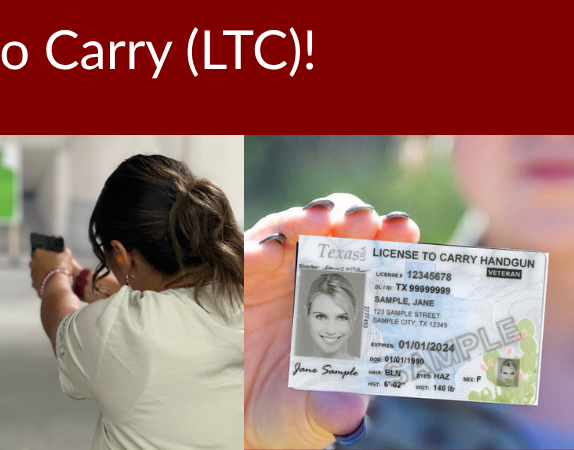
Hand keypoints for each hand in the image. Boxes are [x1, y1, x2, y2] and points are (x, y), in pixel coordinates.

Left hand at [30, 247, 74, 296]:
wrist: (58, 284)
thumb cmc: (61, 267)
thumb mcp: (66, 253)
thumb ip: (62, 250)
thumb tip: (62, 250)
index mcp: (38, 253)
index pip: (41, 251)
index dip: (48, 254)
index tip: (53, 258)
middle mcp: (33, 263)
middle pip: (39, 262)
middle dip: (45, 264)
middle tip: (55, 266)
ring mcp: (32, 274)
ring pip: (38, 272)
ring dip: (44, 273)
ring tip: (54, 275)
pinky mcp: (34, 284)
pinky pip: (39, 281)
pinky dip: (45, 281)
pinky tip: (52, 282)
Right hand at [243, 194, 418, 448]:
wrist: (235, 420)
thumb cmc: (287, 414)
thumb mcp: (314, 416)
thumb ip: (334, 410)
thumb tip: (350, 408)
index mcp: (347, 306)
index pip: (374, 261)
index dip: (390, 241)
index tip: (405, 231)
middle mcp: (313, 282)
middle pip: (336, 235)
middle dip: (352, 220)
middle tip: (364, 220)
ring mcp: (274, 277)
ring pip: (292, 232)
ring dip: (306, 220)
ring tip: (318, 219)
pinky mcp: (239, 281)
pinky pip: (246, 255)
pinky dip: (256, 248)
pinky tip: (266, 251)